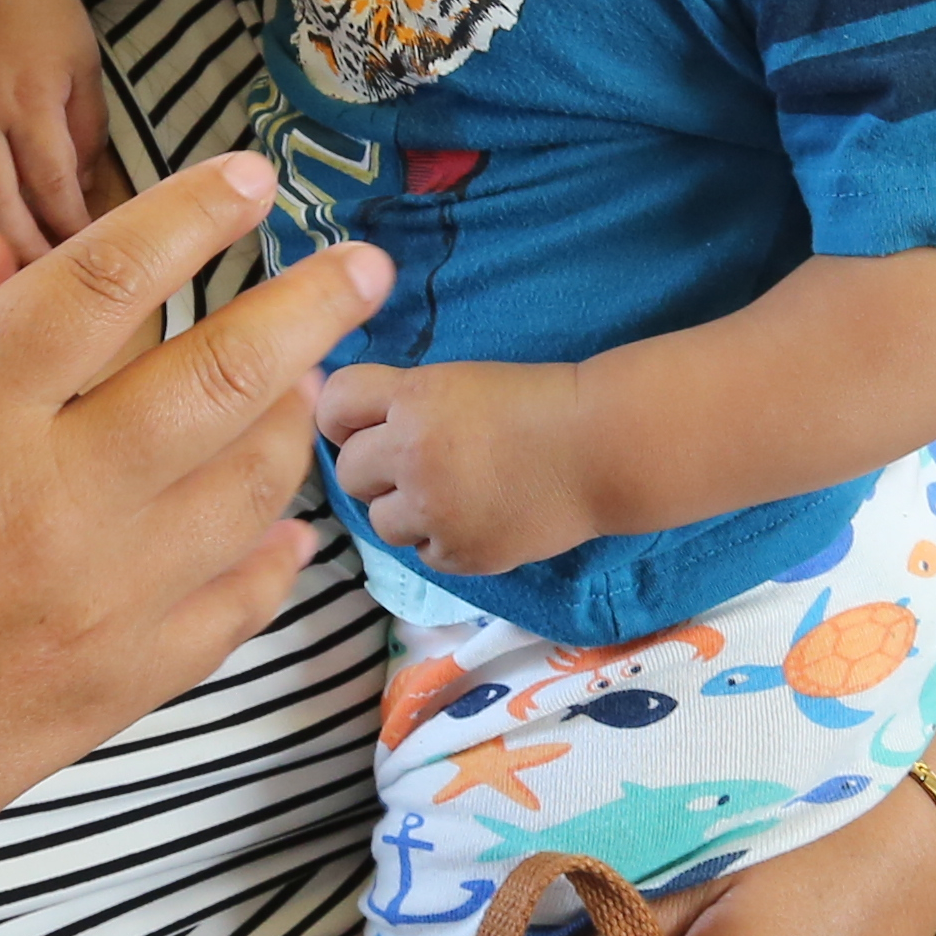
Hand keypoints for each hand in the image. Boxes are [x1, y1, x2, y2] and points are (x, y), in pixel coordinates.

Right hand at [0, 160, 381, 935]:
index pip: (101, 284)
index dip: (189, 215)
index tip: (252, 175)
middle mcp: (49, 505)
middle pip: (219, 379)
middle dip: (309, 308)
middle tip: (365, 266)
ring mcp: (99, 605)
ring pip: (248, 488)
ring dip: (292, 423)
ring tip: (307, 383)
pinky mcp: (120, 687)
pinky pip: (234, 605)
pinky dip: (272, 553)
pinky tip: (282, 523)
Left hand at [316, 358, 602, 577]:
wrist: (600, 448)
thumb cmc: (537, 402)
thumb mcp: (459, 381)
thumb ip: (404, 402)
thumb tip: (357, 428)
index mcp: (414, 398)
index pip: (335, 406)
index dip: (345, 417)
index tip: (363, 425)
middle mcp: (412, 454)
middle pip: (350, 472)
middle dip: (375, 468)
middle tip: (413, 463)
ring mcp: (434, 510)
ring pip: (379, 521)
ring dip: (403, 510)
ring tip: (447, 494)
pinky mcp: (459, 554)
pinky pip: (422, 552)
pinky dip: (441, 539)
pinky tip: (475, 516)